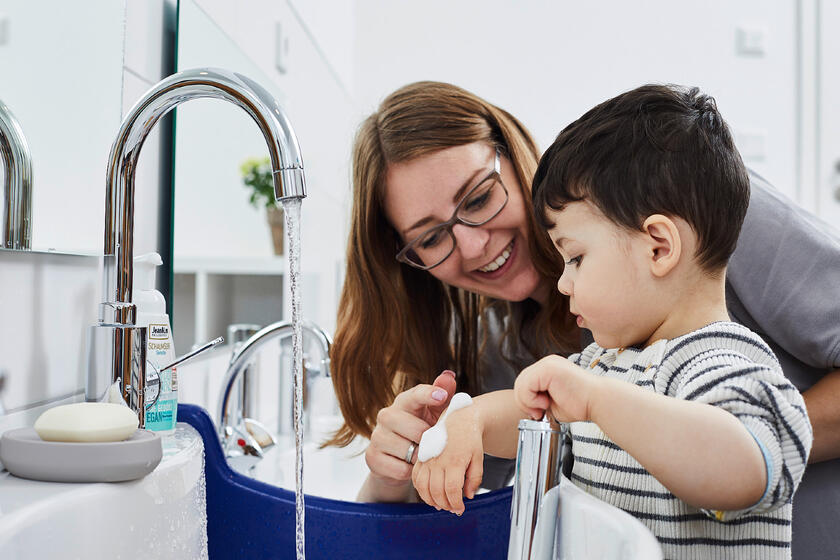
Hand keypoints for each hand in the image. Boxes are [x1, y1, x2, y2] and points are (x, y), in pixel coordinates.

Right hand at [364, 371, 456, 489]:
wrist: (399, 461)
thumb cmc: (422, 431)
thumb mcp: (435, 413)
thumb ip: (444, 394)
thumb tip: (449, 375)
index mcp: (404, 402)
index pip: (416, 394)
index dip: (428, 394)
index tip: (441, 396)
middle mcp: (386, 415)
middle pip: (415, 428)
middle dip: (428, 440)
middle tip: (432, 444)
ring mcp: (377, 436)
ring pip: (407, 450)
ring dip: (419, 457)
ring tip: (421, 455)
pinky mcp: (372, 457)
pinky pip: (400, 469)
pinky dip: (409, 472)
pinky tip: (409, 466)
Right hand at [411, 405, 483, 514]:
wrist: (458, 418)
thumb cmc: (470, 437)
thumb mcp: (479, 458)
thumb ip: (475, 478)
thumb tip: (468, 496)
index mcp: (455, 460)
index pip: (452, 490)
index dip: (455, 503)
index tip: (460, 509)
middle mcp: (439, 460)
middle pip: (437, 491)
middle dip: (445, 505)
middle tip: (453, 508)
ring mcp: (428, 458)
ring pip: (423, 487)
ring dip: (431, 500)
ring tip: (441, 504)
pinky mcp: (421, 457)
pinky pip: (415, 478)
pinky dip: (420, 489)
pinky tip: (429, 493)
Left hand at [514, 355, 597, 422]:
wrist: (598, 401)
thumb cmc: (581, 404)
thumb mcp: (552, 401)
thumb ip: (537, 398)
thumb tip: (524, 403)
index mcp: (548, 368)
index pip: (525, 382)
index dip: (527, 400)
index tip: (539, 412)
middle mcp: (547, 362)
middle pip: (520, 382)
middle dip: (525, 401)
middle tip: (539, 413)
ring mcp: (547, 364)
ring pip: (520, 383)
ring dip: (528, 401)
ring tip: (544, 407)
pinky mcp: (547, 369)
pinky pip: (526, 385)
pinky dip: (531, 399)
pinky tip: (546, 403)